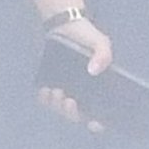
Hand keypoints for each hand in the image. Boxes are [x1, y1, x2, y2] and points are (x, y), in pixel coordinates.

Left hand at [37, 18, 112, 133]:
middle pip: (78, 116)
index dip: (99, 124)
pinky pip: (47, 100)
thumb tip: (94, 71)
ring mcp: (67, 91)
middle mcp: (83, 94)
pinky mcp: (52, 85)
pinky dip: (45, 99)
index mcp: (99, 90)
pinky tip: (45, 90)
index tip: (94, 123)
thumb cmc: (86, 36)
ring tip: (57, 91)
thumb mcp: (100, 42)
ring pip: (61, 110)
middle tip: (69, 100)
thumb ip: (103, 55)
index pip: (102, 115)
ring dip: (58, 106)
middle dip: (72, 113)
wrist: (65, 25)